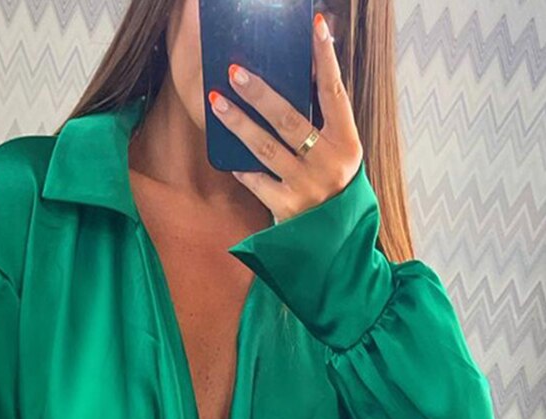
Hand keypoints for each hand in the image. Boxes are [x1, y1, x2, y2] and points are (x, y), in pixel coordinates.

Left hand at [207, 11, 363, 224]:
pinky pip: (256, 181)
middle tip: (235, 71)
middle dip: (260, 93)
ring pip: (266, 148)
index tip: (316, 27)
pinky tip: (228, 154)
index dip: (326, 58)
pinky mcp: (286, 210)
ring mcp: (306, 188)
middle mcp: (329, 164)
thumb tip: (305, 74)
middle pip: (289, 119)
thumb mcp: (338, 156)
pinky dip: (242, 167)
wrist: (335, 247)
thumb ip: (324, 122)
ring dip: (238, 123)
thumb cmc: (333, 191)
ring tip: (216, 102)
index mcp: (347, 144)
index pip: (335, 92)